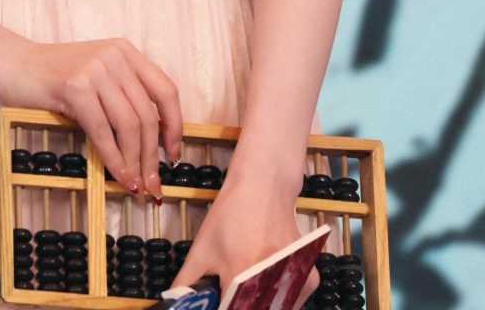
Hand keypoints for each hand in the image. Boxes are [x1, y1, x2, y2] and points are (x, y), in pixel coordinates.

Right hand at [0, 33, 182, 199]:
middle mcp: (115, 56)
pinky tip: (118, 176)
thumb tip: (152, 146)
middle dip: (153, 156)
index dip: (175, 126)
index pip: (166, 90)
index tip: (173, 155)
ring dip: (135, 162)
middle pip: (148, 115)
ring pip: (129, 125)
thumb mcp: (97, 76)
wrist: (12, 63)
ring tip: (135, 185)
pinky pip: (103, 131)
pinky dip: (114, 159)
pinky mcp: (75, 86)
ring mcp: (95, 69)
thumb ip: (122, 96)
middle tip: (154, 185)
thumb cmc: (53, 77)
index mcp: (125, 51)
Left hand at [169, 176, 317, 306]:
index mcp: (240, 274)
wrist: (264, 186)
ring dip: (259, 307)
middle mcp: (270, 280)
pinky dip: (278, 302)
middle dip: (240, 308)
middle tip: (231, 297)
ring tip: (245, 290)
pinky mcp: (310, 279)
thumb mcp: (202, 246)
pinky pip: (291, 303)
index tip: (219, 303)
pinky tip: (265, 286)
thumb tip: (175, 302)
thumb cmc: (231, 214)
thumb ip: (187, 282)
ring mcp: (294, 280)